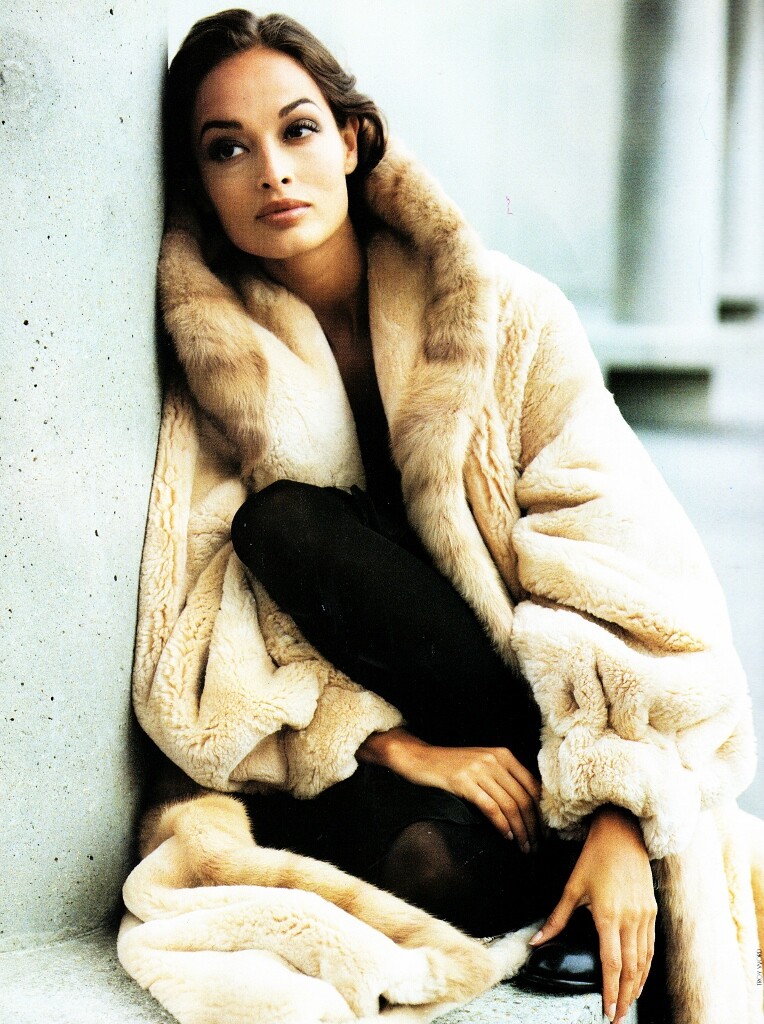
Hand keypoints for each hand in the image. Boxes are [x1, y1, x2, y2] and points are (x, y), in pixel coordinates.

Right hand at [358, 728, 541, 851]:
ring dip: (520, 831)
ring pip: (510, 805)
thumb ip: (504, 777)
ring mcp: (478, 770)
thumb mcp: (482, 764)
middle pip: (524, 798)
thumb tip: (528, 806)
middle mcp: (494, 760)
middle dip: (534, 827)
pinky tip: (506, 837)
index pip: (533, 786)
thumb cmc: (452, 765)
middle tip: (536, 846)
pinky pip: (490, 807)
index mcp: (503, 755)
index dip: (541, 812)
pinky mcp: (463, 781)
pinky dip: (502, 825)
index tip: (545, 832)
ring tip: (524, 847)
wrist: (420, 758)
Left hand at [529, 806, 655, 1021]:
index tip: (606, 1010)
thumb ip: (556, 920)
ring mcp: (644, 916)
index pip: (611, 963)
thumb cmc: (594, 858)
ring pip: (644, 961)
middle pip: (631, 969)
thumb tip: (535, 942)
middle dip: (624, 996)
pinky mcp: (651, 911)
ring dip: (637, 986)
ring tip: (627, 1004)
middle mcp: (630, 919)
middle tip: (617, 1017)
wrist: (622, 834)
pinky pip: (650, 947)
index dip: (609, 990)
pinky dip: (646, 967)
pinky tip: (640, 978)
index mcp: (608, 915)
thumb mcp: (571, 888)